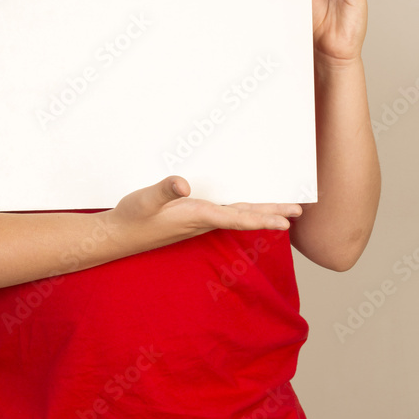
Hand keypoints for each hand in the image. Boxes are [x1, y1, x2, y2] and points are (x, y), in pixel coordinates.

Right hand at [107, 176, 301, 255]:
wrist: (119, 235)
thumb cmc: (133, 217)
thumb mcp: (144, 199)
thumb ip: (163, 190)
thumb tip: (184, 184)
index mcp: (197, 216)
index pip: (236, 217)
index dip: (261, 219)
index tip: (285, 222)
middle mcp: (204, 220)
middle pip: (245, 216)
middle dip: (272, 213)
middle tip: (299, 210)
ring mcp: (200, 220)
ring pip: (239, 214)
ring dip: (262, 211)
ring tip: (285, 209)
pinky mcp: (194, 217)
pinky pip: (227, 212)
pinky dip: (245, 209)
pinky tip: (249, 205)